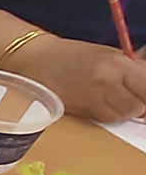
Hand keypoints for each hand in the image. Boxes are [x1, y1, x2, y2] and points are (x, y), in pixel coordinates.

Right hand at [17, 38, 145, 122]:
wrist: (38, 60)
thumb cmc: (73, 55)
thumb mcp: (109, 55)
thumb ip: (132, 71)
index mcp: (118, 64)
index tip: (145, 97)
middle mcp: (107, 81)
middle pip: (138, 106)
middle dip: (139, 105)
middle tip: (132, 99)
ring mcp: (92, 97)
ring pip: (122, 115)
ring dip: (123, 111)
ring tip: (113, 100)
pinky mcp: (80, 110)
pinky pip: (105, 119)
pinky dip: (108, 115)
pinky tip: (100, 105)